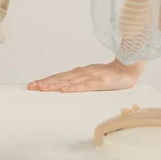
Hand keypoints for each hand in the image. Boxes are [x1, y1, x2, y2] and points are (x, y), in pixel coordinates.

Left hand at [28, 59, 142, 91]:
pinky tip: (64, 90)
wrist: (129, 68)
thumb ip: (81, 82)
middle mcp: (82, 72)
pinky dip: (74, 88)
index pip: (59, 77)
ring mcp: (91, 76)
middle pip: (60, 78)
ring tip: (42, 88)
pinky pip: (85, 86)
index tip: (33, 85)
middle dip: (45, 82)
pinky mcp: (100, 82)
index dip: (46, 80)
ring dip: (55, 85)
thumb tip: (65, 88)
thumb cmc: (110, 75)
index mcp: (79, 72)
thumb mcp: (93, 78)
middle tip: (31, 87)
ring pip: (69, 81)